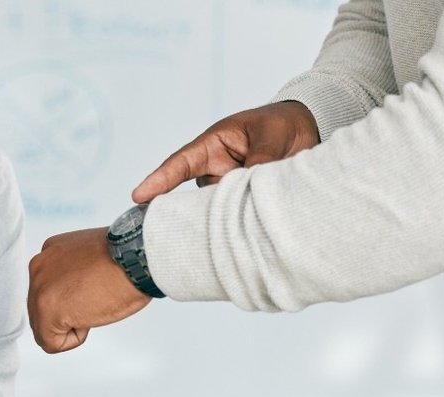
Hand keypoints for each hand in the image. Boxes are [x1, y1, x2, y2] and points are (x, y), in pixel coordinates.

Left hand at [27, 228, 150, 353]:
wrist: (135, 258)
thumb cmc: (126, 259)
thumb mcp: (90, 259)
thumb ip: (73, 274)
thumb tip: (74, 295)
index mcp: (49, 254)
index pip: (47, 290)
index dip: (73, 299)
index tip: (94, 289)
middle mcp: (39, 268)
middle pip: (41, 310)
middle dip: (68, 314)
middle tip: (95, 298)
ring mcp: (40, 290)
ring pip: (44, 327)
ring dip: (71, 325)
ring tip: (94, 305)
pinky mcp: (47, 311)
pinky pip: (51, 342)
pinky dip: (73, 340)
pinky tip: (89, 318)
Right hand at [131, 101, 318, 202]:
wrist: (306, 129)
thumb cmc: (280, 124)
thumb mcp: (271, 135)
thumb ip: (260, 159)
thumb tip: (247, 188)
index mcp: (213, 145)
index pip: (180, 163)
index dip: (159, 180)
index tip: (137, 195)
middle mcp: (215, 168)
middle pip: (195, 195)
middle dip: (196, 210)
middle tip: (207, 220)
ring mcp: (227, 186)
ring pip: (217, 208)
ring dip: (229, 213)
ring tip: (249, 214)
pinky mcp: (242, 201)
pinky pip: (236, 214)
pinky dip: (243, 220)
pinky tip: (254, 225)